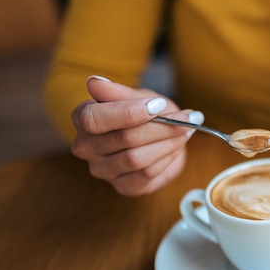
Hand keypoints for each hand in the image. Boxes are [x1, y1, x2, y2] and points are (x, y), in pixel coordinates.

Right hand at [71, 76, 202, 195]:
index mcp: (82, 119)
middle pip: (124, 139)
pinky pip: (146, 174)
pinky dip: (166, 158)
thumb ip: (117, 92)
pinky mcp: (123, 186)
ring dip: (168, 143)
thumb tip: (94, 82)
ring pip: (136, 159)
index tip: (158, 105)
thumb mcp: (135, 96)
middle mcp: (86, 148)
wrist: (157, 136)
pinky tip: (175, 147)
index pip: (94, 119)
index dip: (128, 113)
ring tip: (185, 131)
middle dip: (161, 127)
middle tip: (187, 118)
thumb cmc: (143, 112)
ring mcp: (103, 170)